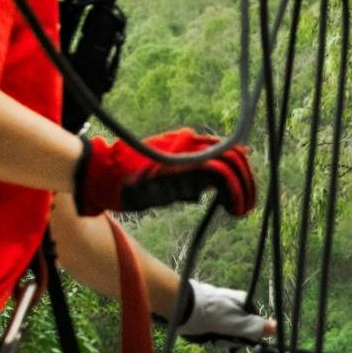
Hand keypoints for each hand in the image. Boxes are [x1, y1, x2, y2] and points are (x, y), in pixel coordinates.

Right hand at [75, 130, 256, 216]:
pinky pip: (219, 173)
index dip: (242, 168)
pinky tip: (230, 208)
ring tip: (241, 209)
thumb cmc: (129, 181)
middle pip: (235, 154)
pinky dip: (233, 191)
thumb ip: (187, 179)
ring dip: (243, 189)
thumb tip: (206, 190)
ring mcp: (186, 153)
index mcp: (186, 144)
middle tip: (247, 205)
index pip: (225, 149)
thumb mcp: (164, 178)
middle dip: (248, 181)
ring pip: (232, 162)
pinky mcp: (183, 166)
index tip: (245, 191)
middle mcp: (189, 143)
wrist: (103, 174)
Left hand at [173, 281, 275, 347]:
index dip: (246, 338)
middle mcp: (232, 303)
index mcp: (243, 302)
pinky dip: (208, 332)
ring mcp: (218, 306)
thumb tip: (276, 327)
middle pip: (238, 329)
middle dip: (230, 339)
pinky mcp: (205, 311)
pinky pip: (212, 326)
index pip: (253, 325)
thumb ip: (257, 327)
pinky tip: (202, 332)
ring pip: (224, 330)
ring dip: (218, 338)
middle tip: (219, 339)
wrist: (183, 306)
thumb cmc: (214, 315)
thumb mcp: (238, 324)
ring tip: (208, 335)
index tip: (238, 344)